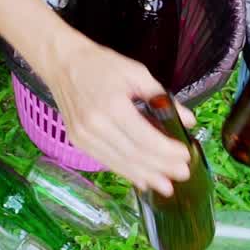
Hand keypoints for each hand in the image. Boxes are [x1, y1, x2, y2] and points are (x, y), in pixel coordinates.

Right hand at [36, 30, 194, 196]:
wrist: (62, 63)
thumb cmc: (100, 64)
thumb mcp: (136, 73)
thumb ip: (161, 98)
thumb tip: (187, 120)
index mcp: (112, 105)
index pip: (145, 138)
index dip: (167, 151)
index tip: (185, 155)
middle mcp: (96, 125)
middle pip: (134, 154)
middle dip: (161, 167)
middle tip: (183, 174)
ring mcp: (84, 136)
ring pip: (120, 163)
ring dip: (146, 175)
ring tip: (166, 185)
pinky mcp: (78, 141)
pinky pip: (106, 161)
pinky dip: (126, 172)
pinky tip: (142, 180)